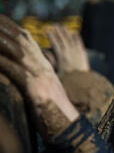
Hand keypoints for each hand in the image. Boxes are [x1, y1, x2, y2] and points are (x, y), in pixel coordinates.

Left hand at [0, 15, 78, 139]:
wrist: (68, 127)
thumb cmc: (54, 112)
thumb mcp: (43, 90)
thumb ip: (32, 79)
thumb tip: (20, 74)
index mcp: (46, 66)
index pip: (28, 40)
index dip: (12, 27)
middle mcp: (44, 67)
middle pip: (22, 39)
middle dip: (3, 26)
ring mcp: (41, 76)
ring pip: (17, 50)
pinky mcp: (35, 89)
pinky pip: (13, 70)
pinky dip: (1, 62)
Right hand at [47, 24, 89, 74]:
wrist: (82, 81)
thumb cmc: (67, 79)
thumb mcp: (55, 73)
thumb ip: (50, 64)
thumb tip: (42, 60)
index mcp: (61, 56)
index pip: (55, 43)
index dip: (51, 36)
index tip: (47, 30)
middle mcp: (68, 51)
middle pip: (62, 39)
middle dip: (58, 31)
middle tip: (55, 25)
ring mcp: (76, 52)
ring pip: (71, 39)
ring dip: (66, 32)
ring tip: (63, 26)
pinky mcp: (83, 54)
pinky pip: (79, 43)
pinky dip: (77, 38)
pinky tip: (75, 33)